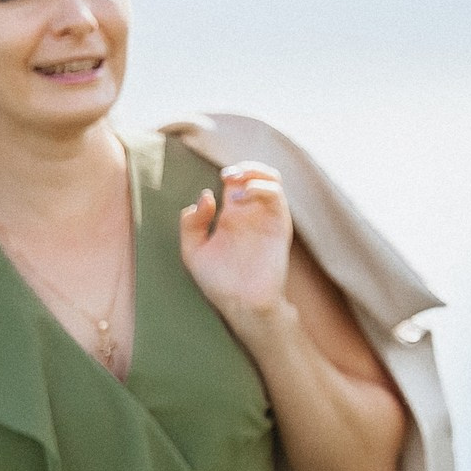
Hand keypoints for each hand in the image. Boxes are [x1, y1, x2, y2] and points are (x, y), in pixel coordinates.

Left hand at [178, 163, 294, 341]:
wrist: (241, 303)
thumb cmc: (217, 282)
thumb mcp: (192, 250)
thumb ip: (191, 223)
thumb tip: (207, 196)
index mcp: (232, 216)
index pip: (236, 183)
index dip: (229, 174)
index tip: (219, 180)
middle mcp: (251, 214)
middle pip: (257, 176)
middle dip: (245, 167)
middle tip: (228, 175)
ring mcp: (267, 219)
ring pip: (272, 181)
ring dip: (256, 173)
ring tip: (238, 183)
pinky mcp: (279, 227)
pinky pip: (278, 198)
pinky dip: (263, 188)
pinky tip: (244, 196)